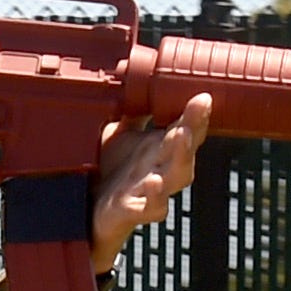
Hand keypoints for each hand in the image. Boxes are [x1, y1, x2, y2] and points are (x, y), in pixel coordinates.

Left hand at [88, 95, 211, 269]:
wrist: (87, 211)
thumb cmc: (109, 171)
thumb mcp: (120, 134)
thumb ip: (133, 110)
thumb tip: (142, 78)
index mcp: (159, 148)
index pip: (185, 129)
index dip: (196, 115)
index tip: (203, 97)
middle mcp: (159, 169)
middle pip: (185, 152)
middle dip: (191, 134)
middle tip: (191, 118)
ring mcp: (148, 192)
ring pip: (174, 179)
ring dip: (181, 161)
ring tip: (180, 141)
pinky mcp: (130, 212)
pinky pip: (148, 208)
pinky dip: (154, 200)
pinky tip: (155, 186)